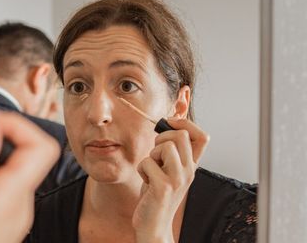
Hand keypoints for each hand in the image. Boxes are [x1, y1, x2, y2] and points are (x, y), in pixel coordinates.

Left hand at [132, 118, 209, 242]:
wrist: (153, 224)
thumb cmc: (156, 193)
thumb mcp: (167, 168)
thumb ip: (171, 149)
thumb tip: (170, 120)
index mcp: (191, 166)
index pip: (202, 136)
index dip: (186, 122)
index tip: (169, 123)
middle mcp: (189, 172)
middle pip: (181, 135)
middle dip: (162, 138)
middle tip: (156, 154)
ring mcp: (178, 180)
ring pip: (165, 147)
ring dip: (151, 155)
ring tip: (152, 170)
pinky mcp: (163, 188)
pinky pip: (147, 162)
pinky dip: (141, 169)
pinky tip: (146, 182)